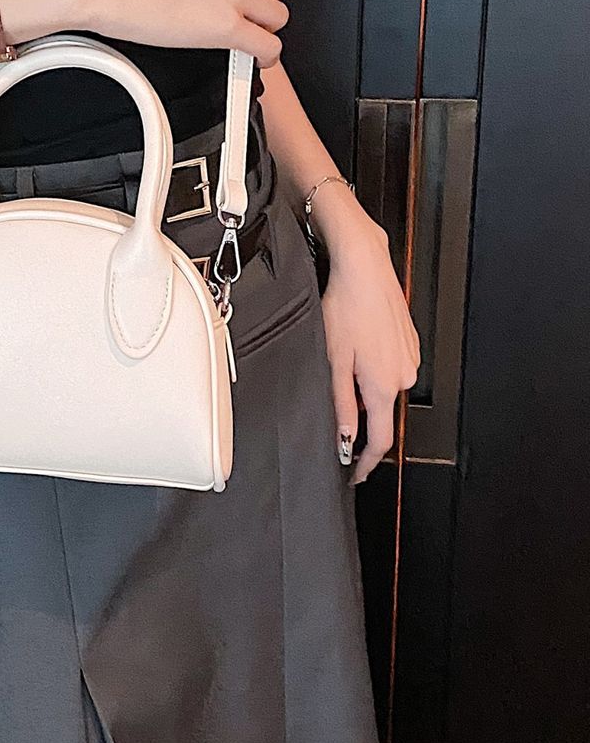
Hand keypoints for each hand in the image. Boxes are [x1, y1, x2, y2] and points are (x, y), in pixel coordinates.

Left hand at [312, 186, 420, 484]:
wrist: (364, 266)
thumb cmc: (346, 306)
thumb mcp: (333, 361)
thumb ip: (340, 405)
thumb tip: (344, 440)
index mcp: (384, 386)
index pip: (379, 441)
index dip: (366, 464)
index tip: (355, 475)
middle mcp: (404, 375)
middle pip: (381, 414)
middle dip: (360, 420)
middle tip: (335, 412)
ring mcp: (409, 358)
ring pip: (384, 390)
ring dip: (365, 391)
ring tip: (342, 366)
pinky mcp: (408, 342)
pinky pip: (390, 369)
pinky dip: (374, 371)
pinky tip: (358, 349)